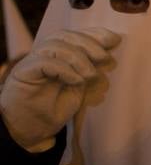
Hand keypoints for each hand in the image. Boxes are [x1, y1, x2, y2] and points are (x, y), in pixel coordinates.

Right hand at [0, 28, 120, 152]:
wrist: (31, 131)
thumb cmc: (55, 109)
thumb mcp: (79, 88)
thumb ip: (89, 70)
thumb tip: (109, 56)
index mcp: (57, 56)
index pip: (75, 35)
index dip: (95, 33)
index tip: (115, 40)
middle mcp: (43, 55)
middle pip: (65, 36)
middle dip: (89, 43)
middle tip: (104, 57)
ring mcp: (31, 62)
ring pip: (54, 45)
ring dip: (78, 58)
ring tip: (90, 75)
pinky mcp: (22, 73)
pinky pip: (43, 62)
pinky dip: (64, 69)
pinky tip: (77, 80)